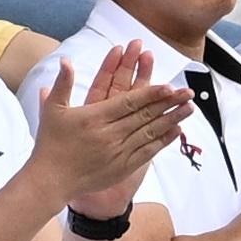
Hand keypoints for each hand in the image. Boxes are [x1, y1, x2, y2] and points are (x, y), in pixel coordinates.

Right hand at [29, 43, 190, 216]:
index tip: (168, 85)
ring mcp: (118, 152)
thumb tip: (66, 60)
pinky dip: (163, 140)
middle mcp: (110, 134)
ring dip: (172, 119)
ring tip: (190, 108)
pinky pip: (148, 151)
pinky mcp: (123, 166)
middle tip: (188, 92)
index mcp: (94, 117)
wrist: (52, 179)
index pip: (128, 102)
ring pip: (150, 132)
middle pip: (145, 115)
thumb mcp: (52, 110)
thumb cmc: (50, 143)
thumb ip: (63, 84)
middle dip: (169, 102)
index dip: (150, 93)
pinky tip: (175, 130)